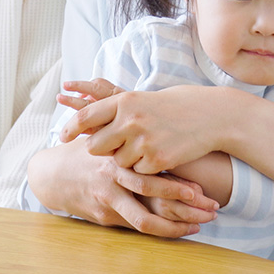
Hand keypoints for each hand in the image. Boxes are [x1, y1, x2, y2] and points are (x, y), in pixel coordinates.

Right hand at [27, 139, 217, 236]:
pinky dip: (160, 229)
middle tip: (212, 209)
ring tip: (203, 225)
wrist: (51, 175)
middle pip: (154, 199)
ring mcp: (107, 201)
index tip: (204, 188)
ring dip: (177, 225)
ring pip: (146, 220)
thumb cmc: (84, 150)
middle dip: (185, 206)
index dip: (179, 185)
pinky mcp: (103, 217)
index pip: (153, 175)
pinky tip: (181, 229)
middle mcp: (113, 181)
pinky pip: (136, 226)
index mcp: (116, 158)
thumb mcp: (101, 132)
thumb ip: (125, 129)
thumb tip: (155, 116)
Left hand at [59, 84, 224, 173]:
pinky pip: (138, 173)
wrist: (211, 115)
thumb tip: (86, 123)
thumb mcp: (142, 100)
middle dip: (99, 151)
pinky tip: (161, 155)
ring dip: (127, 160)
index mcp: (125, 101)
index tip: (62, 137)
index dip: (70, 127)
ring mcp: (143, 141)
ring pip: (118, 163)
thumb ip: (117, 111)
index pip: (86, 116)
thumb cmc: (175, 106)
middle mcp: (130, 120)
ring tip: (147, 146)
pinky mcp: (157, 161)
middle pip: (95, 146)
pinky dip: (145, 169)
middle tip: (111, 149)